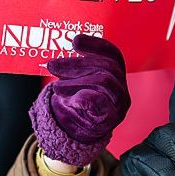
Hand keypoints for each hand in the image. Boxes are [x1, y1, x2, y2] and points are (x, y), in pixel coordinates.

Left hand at [29, 34, 129, 166]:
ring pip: (103, 81)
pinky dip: (84, 97)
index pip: (113, 54)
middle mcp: (122, 88)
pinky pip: (101, 103)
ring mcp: (119, 105)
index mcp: (116, 76)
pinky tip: (70, 99)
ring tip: (56, 87)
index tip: (74, 41)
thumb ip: (75, 68)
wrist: (77, 134)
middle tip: (52, 65)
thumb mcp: (77, 82)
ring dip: (75, 81)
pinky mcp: (111, 119)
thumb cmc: (77, 103)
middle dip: (77, 64)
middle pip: (106, 66)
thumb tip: (58, 51)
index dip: (95, 45)